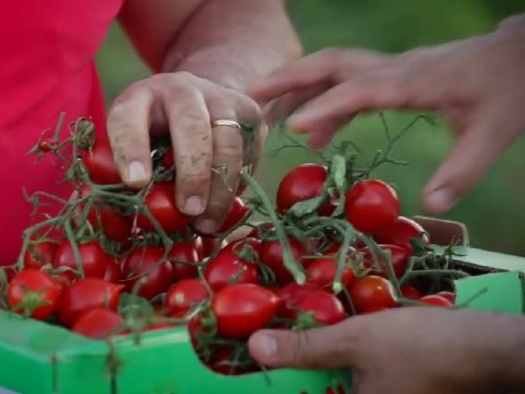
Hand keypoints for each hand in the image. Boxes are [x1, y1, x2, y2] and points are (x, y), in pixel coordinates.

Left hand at [107, 72, 265, 232]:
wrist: (200, 99)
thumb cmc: (156, 133)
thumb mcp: (134, 142)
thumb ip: (126, 173)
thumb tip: (129, 216)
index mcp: (141, 97)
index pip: (130, 118)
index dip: (131, 149)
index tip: (135, 182)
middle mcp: (182, 90)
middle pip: (192, 126)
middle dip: (192, 173)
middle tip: (188, 210)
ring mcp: (221, 98)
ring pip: (228, 143)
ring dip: (220, 188)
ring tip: (206, 222)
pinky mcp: (249, 113)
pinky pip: (249, 154)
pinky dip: (236, 185)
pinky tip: (221, 206)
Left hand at [248, 308, 524, 393]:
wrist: (482, 349)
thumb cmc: (420, 347)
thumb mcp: (356, 340)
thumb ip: (305, 347)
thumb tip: (255, 346)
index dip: (272, 385)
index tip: (246, 367)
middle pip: (311, 393)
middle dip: (290, 373)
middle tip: (263, 348)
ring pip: (327, 388)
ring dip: (309, 368)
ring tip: (284, 343)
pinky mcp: (384, 393)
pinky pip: (345, 383)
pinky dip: (330, 366)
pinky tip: (322, 344)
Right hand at [250, 15, 524, 214]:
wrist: (517, 56)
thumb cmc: (507, 92)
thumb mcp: (494, 132)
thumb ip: (461, 170)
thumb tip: (430, 206)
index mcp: (412, 81)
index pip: (358, 90)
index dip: (324, 107)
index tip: (291, 128)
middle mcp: (393, 69)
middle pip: (331, 63)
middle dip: (288, 78)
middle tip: (249, 96)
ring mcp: (390, 69)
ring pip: (332, 69)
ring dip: (297, 88)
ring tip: (266, 118)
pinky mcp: (391, 76)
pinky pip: (346, 85)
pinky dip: (323, 104)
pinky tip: (316, 134)